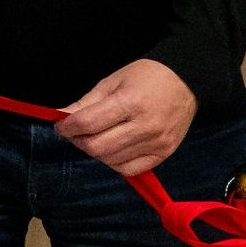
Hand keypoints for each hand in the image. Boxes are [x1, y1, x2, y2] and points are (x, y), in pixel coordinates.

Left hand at [59, 59, 197, 175]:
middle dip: (78, 141)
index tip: (60, 125)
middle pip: (97, 146)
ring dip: (94, 151)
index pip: (88, 123)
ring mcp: (157, 143)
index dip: (67, 127)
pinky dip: (113, 162)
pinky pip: (129, 169)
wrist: (185, 82)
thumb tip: (60, 116)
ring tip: (93, 137)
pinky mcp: (163, 154)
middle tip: (75, 132)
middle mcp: (146, 126)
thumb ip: (86, 103)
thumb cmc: (146, 77)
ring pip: (110, 160)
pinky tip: (111, 149)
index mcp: (130, 102)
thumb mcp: (112, 81)